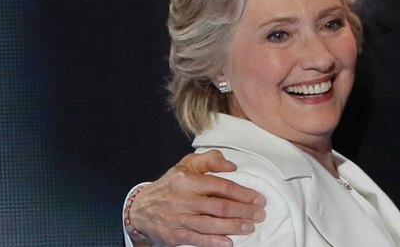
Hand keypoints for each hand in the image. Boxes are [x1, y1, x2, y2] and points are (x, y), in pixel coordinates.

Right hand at [128, 150, 265, 246]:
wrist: (140, 208)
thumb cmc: (170, 185)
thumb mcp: (187, 165)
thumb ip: (210, 160)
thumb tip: (232, 166)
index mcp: (187, 180)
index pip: (221, 186)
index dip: (242, 193)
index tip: (258, 198)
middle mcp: (182, 199)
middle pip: (218, 206)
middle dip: (243, 211)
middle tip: (259, 214)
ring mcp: (177, 218)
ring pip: (210, 224)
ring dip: (233, 227)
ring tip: (250, 227)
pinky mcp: (174, 235)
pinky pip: (196, 239)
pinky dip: (213, 242)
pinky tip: (228, 242)